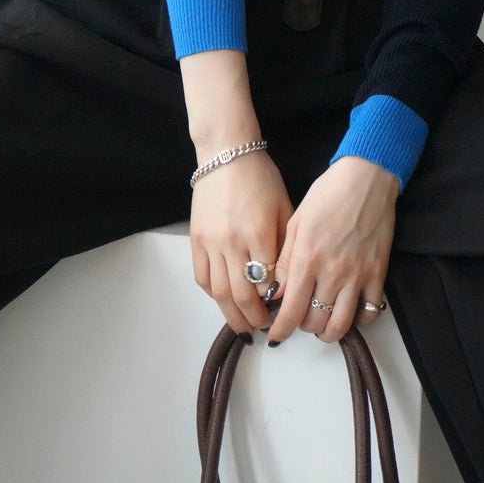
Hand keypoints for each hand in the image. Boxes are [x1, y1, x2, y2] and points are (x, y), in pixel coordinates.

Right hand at [189, 149, 293, 337]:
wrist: (227, 154)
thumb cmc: (261, 178)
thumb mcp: (285, 208)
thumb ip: (286, 246)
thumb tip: (288, 281)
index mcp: (258, 233)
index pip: (268, 282)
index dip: (276, 303)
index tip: (284, 312)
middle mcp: (232, 242)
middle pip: (242, 295)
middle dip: (255, 318)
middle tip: (264, 328)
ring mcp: (210, 242)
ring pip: (219, 293)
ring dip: (232, 315)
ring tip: (244, 326)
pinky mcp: (195, 239)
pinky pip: (202, 277)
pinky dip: (212, 294)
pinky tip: (224, 301)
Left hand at [266, 156, 399, 345]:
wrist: (366, 177)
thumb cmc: (328, 194)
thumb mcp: (296, 222)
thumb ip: (285, 261)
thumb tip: (276, 293)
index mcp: (307, 259)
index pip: (291, 310)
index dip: (281, 330)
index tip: (276, 335)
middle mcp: (332, 273)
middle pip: (315, 322)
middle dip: (302, 327)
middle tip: (299, 318)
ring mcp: (358, 275)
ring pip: (342, 324)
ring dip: (328, 332)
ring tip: (321, 324)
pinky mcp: (378, 273)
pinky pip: (369, 312)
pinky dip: (358, 320)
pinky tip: (348, 312)